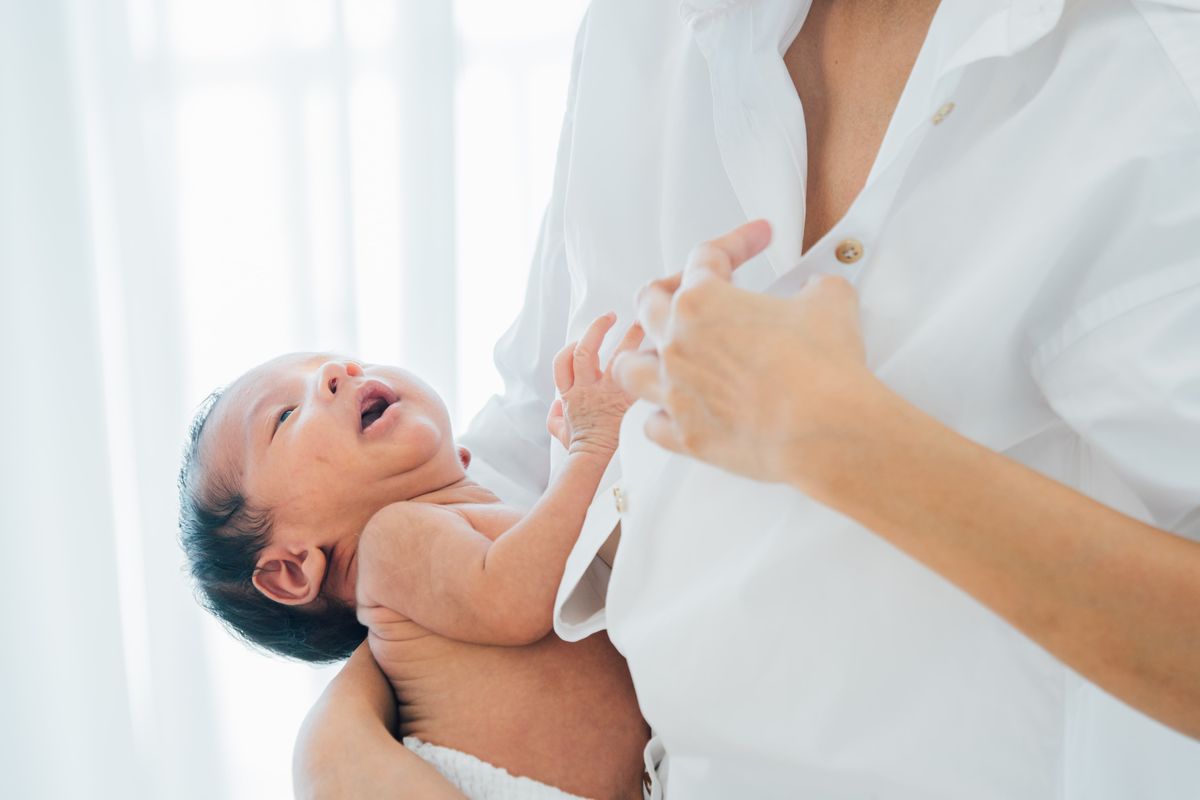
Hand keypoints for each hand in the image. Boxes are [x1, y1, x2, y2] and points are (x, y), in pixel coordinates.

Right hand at [546, 313, 644, 456]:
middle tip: (609, 316)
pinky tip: (658, 352)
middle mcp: (585, 387)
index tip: (582, 338)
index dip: (571, 345)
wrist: (592, 458)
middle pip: (585, 350)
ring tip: (639, 322)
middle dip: (596, 329)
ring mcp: (605, 392)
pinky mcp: (624, 399)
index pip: (563, 361)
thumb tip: (556, 407)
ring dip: (629, 337)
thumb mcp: (559, 431)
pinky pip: (637, 377)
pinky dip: (649, 364)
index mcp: (569, 392)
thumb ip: (555, 417)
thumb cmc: (579, 447)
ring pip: (614, 356)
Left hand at [613, 219, 874, 487]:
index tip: (756, 239)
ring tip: (663, 353)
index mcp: (702, 302)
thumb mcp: (829, 302)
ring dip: (645, 355)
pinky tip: (679, 409)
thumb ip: (816, 286)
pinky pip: (653, 423)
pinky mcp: (686, 435)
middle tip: (694, 289)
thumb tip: (818, 289)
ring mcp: (675, 391)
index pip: (707, 256)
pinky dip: (663, 414)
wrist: (824, 429)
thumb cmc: (820, 370)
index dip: (737, 241)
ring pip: (629, 367)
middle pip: (648, 303)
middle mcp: (677, 344)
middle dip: (671, 289)